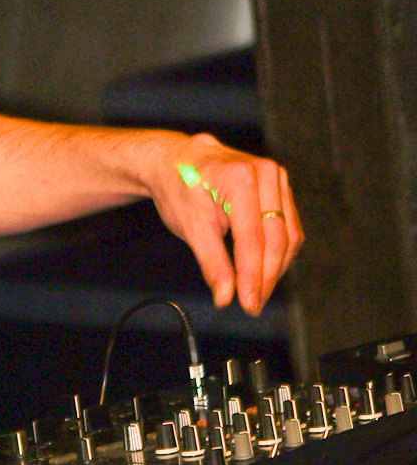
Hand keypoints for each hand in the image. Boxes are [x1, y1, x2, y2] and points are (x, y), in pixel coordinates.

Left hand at [146, 131, 302, 314]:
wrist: (175, 160)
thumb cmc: (178, 187)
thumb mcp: (190, 226)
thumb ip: (212, 263)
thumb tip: (225, 297)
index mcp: (239, 179)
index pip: (254, 239)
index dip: (254, 277)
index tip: (249, 304)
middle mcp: (265, 174)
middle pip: (277, 238)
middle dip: (267, 276)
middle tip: (253, 304)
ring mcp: (277, 177)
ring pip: (288, 234)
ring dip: (276, 267)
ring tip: (257, 292)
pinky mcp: (280, 186)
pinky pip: (288, 225)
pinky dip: (278, 251)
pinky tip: (263, 270)